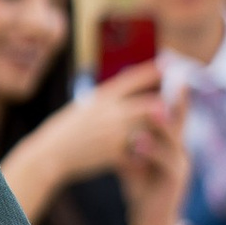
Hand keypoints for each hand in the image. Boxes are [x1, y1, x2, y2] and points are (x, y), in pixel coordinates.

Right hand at [5, 62, 182, 211]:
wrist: (49, 153)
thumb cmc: (67, 129)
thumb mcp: (84, 108)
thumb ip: (106, 101)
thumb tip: (124, 90)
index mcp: (102, 97)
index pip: (132, 79)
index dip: (152, 70)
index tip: (169, 63)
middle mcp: (110, 112)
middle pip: (149, 104)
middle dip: (165, 106)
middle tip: (176, 106)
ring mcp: (113, 133)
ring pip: (148, 129)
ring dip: (159, 132)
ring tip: (170, 133)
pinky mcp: (113, 153)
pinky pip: (138, 154)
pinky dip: (144, 157)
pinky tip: (147, 161)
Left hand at [120, 83, 191, 224]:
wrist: (150, 224)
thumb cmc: (141, 193)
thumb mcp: (134, 163)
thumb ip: (130, 143)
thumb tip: (114, 123)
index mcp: (171, 146)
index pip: (171, 115)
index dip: (170, 94)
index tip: (166, 72)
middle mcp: (180, 152)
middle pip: (179, 121)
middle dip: (176, 100)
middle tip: (173, 80)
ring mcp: (181, 166)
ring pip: (173, 140)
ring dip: (162, 125)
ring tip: (152, 109)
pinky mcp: (175, 181)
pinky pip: (166, 162)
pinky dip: (153, 151)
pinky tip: (140, 143)